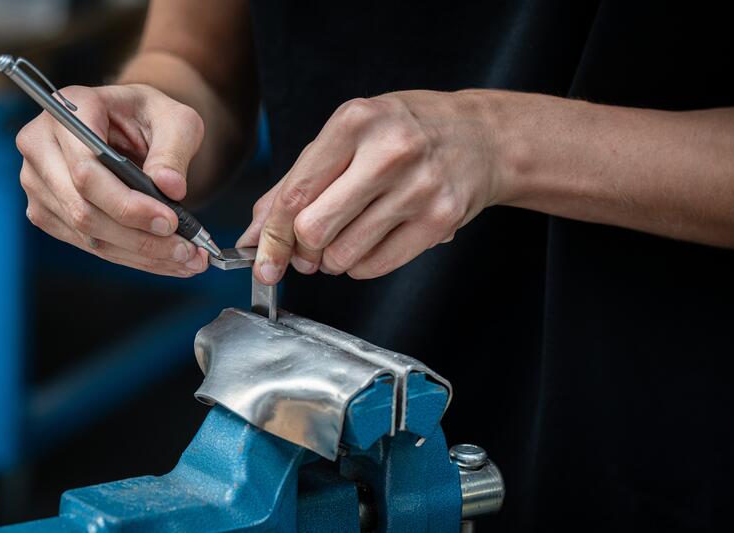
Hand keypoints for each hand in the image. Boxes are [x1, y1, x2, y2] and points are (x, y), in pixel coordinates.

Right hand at [16, 83, 208, 276]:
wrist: (134, 125)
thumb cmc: (152, 116)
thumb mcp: (177, 120)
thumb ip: (174, 150)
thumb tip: (170, 187)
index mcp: (70, 109)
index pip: (86, 169)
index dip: (127, 203)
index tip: (169, 221)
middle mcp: (42, 145)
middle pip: (82, 208)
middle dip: (139, 237)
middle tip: (186, 249)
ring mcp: (39, 182)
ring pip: (86, 233)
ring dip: (139, 254)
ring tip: (186, 258)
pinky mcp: (47, 211)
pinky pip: (88, 244)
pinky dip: (131, 256)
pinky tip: (165, 259)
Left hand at [237, 90, 503, 282]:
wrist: (480, 137)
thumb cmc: (404, 133)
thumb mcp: (348, 136)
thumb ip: (296, 183)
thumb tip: (253, 235)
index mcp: (356, 122)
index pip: (296, 194)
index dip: (270, 235)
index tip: (260, 259)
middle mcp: (389, 152)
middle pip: (315, 229)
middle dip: (302, 250)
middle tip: (308, 248)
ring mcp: (419, 188)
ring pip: (344, 255)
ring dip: (332, 260)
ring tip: (345, 239)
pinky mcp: (441, 220)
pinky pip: (376, 266)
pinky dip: (361, 265)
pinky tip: (371, 242)